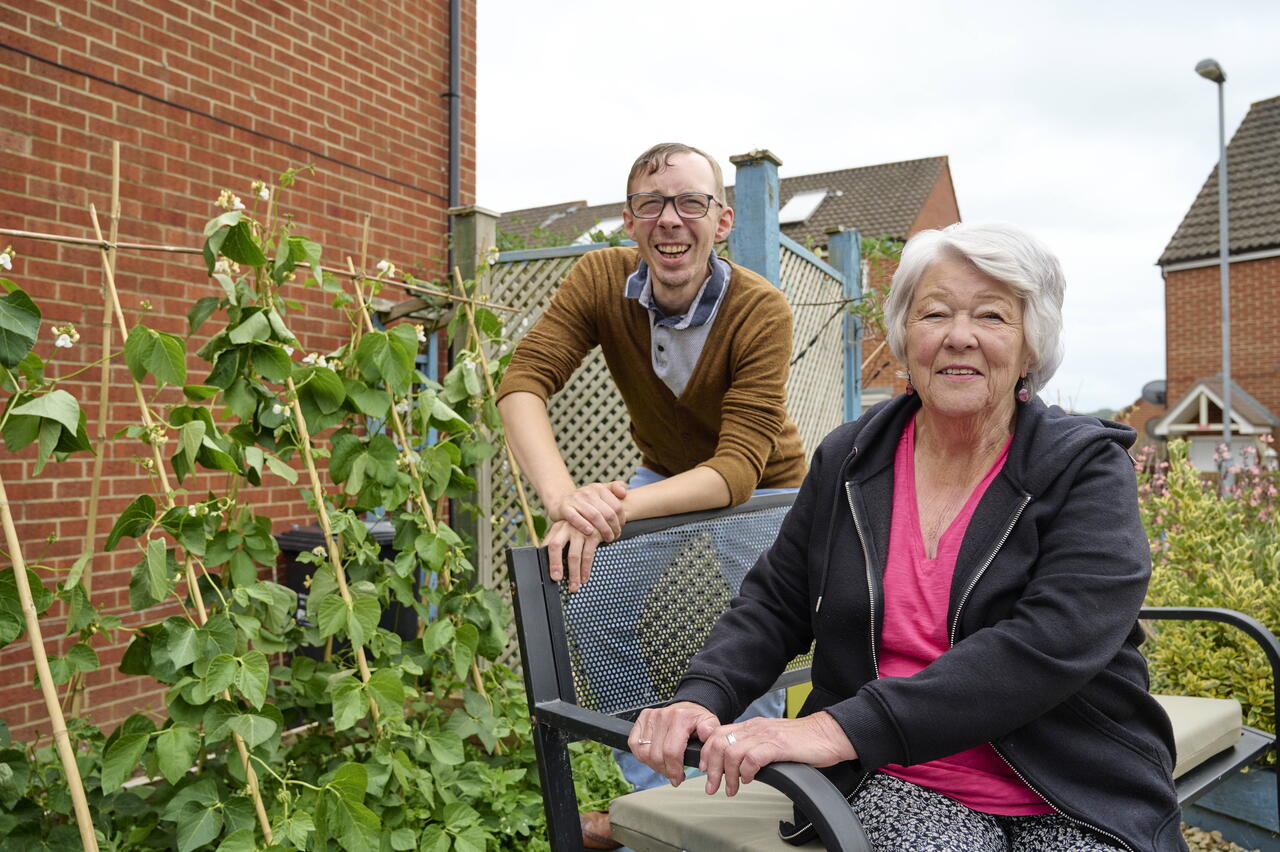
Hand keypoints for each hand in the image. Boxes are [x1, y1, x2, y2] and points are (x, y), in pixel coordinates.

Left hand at [544, 519, 602, 591]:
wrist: (602, 517)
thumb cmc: (581, 528)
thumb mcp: (568, 532)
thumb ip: (558, 543)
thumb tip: (549, 566)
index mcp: (557, 529)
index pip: (547, 545)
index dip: (546, 559)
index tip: (548, 573)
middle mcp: (566, 528)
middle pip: (555, 546)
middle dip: (555, 564)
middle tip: (556, 579)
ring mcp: (579, 531)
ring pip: (573, 555)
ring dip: (574, 574)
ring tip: (573, 587)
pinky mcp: (592, 535)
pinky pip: (588, 556)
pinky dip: (586, 570)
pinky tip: (584, 578)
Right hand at [551, 481, 628, 541]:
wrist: (561, 501)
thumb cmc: (586, 501)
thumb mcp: (600, 491)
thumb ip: (615, 488)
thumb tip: (624, 492)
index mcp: (599, 488)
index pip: (616, 505)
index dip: (621, 519)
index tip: (621, 527)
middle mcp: (588, 492)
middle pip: (607, 512)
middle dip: (614, 527)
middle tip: (615, 536)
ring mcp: (575, 499)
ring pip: (594, 516)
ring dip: (603, 530)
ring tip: (607, 538)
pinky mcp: (564, 507)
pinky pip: (575, 517)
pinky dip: (583, 525)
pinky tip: (590, 532)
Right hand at [628, 702, 719, 786]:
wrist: (686, 708)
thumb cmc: (696, 720)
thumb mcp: (710, 724)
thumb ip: (711, 731)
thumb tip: (706, 735)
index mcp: (680, 718)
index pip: (671, 752)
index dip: (673, 770)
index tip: (678, 779)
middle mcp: (663, 715)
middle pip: (656, 755)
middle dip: (665, 770)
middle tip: (673, 774)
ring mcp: (650, 717)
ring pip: (644, 753)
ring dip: (654, 765)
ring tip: (665, 766)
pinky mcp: (641, 719)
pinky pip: (634, 744)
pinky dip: (642, 755)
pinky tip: (653, 757)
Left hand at [697, 712, 856, 796]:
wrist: (828, 734)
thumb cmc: (803, 741)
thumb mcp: (771, 740)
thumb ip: (753, 746)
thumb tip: (735, 765)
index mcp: (752, 726)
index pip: (717, 734)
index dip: (706, 753)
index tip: (704, 770)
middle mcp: (755, 728)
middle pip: (719, 743)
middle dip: (711, 768)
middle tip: (712, 786)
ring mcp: (766, 735)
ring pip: (732, 752)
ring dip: (728, 775)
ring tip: (732, 789)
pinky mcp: (778, 745)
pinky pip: (752, 758)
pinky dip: (746, 771)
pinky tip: (750, 779)